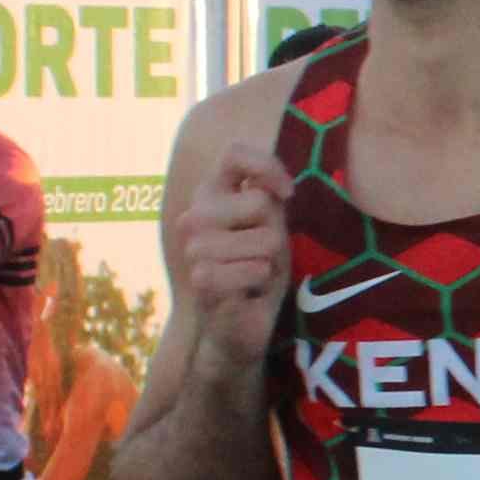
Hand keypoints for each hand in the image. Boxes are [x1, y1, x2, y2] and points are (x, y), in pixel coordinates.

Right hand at [178, 145, 295, 346]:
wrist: (237, 325)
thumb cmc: (256, 268)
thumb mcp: (269, 225)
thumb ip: (268, 195)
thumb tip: (278, 188)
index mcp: (211, 193)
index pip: (234, 153)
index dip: (267, 166)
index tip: (286, 193)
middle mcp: (195, 215)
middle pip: (259, 202)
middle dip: (275, 232)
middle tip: (264, 254)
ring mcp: (193, 247)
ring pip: (263, 239)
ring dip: (271, 261)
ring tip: (256, 273)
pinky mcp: (200, 278)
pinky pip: (255, 269)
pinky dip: (262, 282)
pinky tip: (248, 291)